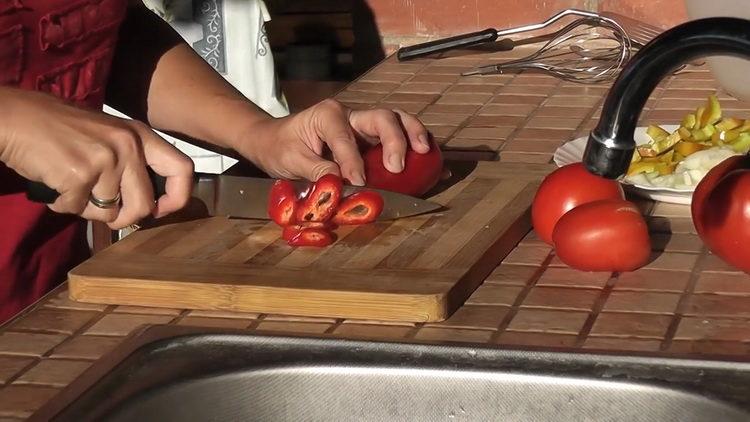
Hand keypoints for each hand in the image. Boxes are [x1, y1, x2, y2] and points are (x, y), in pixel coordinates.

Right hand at [0, 88, 193, 228]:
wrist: (14, 117)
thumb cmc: (58, 128)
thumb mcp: (107, 134)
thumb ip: (131, 162)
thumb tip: (150, 204)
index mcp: (140, 135)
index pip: (183, 169)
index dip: (177, 197)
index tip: (160, 209)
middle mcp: (128, 146)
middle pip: (144, 206)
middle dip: (123, 218)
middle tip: (103, 211)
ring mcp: (105, 160)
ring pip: (109, 213)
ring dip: (86, 208)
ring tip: (70, 184)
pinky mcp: (79, 174)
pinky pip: (78, 209)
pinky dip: (63, 204)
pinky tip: (53, 182)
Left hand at [238, 99, 429, 183]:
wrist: (273, 140)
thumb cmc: (280, 147)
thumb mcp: (291, 160)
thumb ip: (316, 171)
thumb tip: (340, 184)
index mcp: (328, 115)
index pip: (345, 138)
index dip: (353, 161)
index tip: (358, 182)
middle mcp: (350, 114)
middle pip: (382, 118)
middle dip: (393, 140)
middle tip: (396, 166)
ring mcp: (363, 125)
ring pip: (396, 121)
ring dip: (412, 135)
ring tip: (425, 153)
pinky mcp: (370, 138)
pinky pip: (397, 135)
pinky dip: (415, 145)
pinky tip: (431, 160)